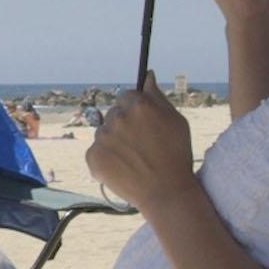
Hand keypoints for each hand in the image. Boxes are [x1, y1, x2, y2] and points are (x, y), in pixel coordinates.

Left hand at [84, 74, 198, 210]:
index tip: (143, 124)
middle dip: (124, 124)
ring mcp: (103, 138)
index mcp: (139, 105)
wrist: (165, 192)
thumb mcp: (176, 121)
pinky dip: (106, 158)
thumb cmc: (176, 155)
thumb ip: (157, 96)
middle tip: (140, 144)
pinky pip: (96, 150)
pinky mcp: (93, 156)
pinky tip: (123, 167)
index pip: (127, 96)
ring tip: (133, 158)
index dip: (136, 109)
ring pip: (104, 132)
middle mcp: (117, 118)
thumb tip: (147, 75)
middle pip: (114, 113)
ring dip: (114, 140)